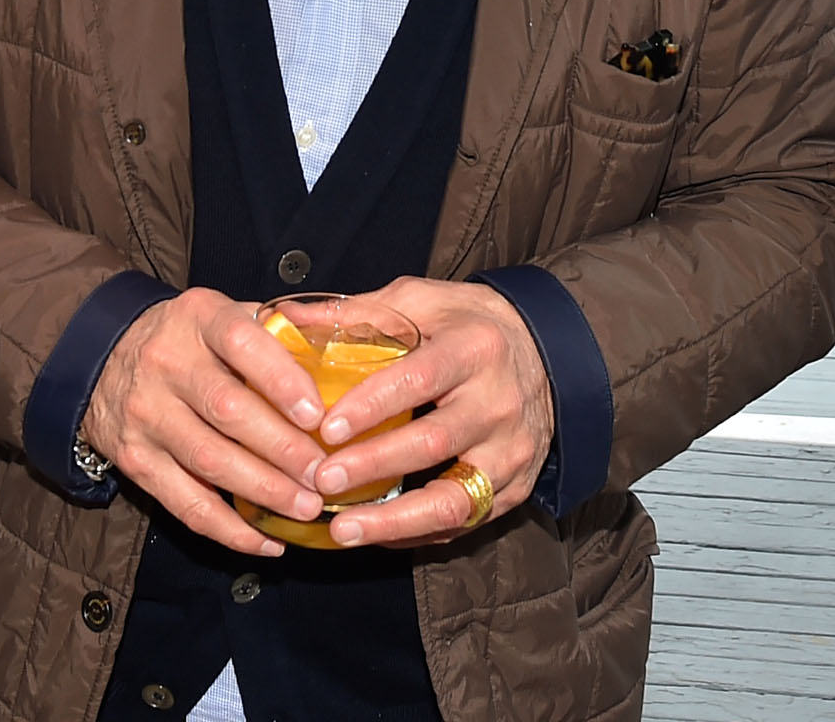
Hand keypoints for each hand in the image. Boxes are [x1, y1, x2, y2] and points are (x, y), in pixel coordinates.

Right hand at [80, 287, 330, 556]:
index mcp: (197, 318)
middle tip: (324, 474)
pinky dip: (229, 530)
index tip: (317, 414)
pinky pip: (185, 503)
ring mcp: (147, 414)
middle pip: (228, 410)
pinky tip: (267, 541)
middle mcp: (166, 363)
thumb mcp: (220, 314)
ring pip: (209, 461)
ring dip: (263, 491)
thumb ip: (272, 332)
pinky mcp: (136, 460)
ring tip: (306, 507)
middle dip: (282, 448)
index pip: (240, 342)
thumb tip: (337, 360)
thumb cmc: (187, 339)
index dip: (280, 379)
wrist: (102, 359)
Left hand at [306, 278, 549, 548]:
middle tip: (322, 481)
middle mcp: (498, 402)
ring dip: (394, 520)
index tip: (326, 428)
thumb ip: (359, 314)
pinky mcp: (515, 487)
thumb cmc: (467, 325)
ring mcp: (511, 451)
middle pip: (433, 442)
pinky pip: (464, 522)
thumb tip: (286, 319)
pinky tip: (376, 534)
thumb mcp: (423, 301)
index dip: (371, 406)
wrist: (548, 353)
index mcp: (473, 349)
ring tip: (343, 531)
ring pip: (454, 499)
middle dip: (373, 465)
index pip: (420, 380)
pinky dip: (416, 533)